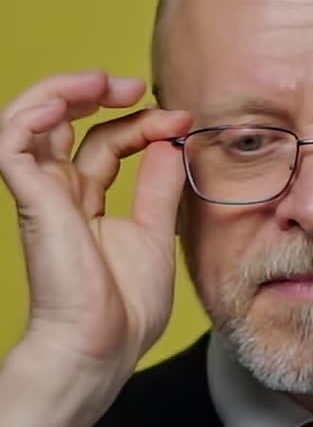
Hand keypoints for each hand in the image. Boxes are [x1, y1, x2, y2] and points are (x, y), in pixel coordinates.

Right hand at [0, 69, 191, 426]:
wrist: (101, 346)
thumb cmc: (125, 310)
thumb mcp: (157, 235)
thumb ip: (161, 188)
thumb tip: (172, 142)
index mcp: (89, 203)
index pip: (106, 142)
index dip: (141, 123)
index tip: (181, 120)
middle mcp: (60, 193)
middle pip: (66, 121)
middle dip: (99, 92)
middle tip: (137, 84)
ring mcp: (41, 194)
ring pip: (31, 118)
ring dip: (64, 88)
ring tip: (102, 81)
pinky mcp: (29, 199)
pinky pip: (11, 140)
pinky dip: (32, 112)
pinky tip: (66, 103)